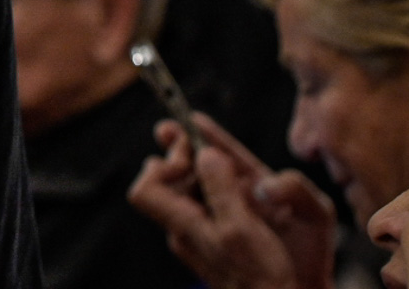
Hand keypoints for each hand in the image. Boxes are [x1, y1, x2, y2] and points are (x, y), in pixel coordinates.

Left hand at [127, 116, 333, 288]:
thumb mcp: (240, 229)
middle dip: (183, 156)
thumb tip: (205, 153)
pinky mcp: (220, 240)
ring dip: (202, 169)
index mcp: (185, 226)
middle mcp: (186, 231)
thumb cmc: (262, 278)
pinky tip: (238, 183)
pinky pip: (210, 204)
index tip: (191, 151)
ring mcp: (201, 236)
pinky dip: (219, 187)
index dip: (164, 165)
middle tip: (195, 134)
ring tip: (217, 153)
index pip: (147, 188)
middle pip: (169, 183)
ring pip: (190, 191)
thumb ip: (221, 189)